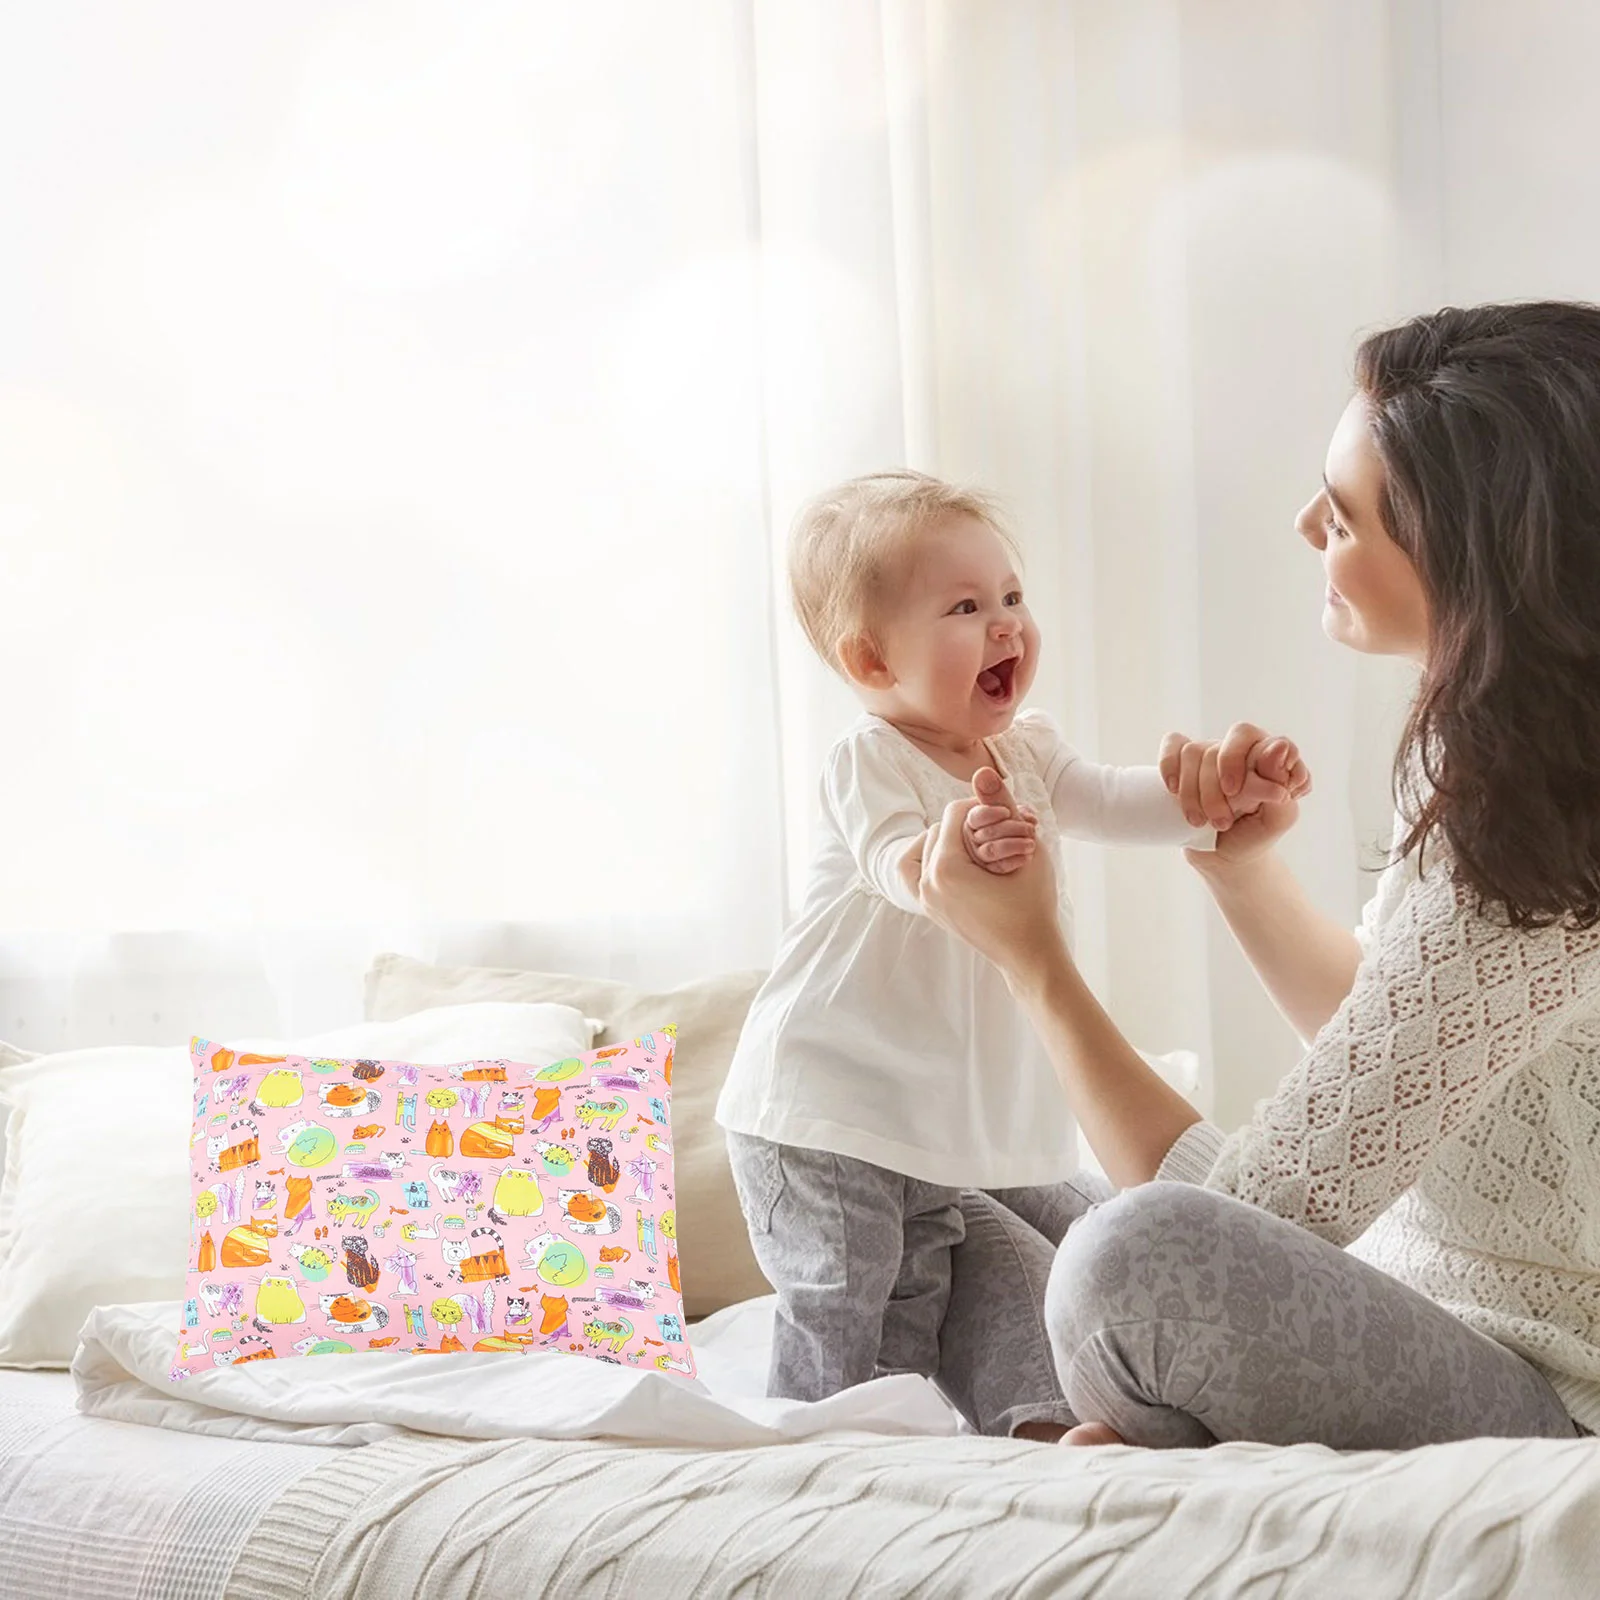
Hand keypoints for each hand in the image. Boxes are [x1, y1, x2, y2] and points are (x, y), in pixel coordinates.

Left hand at [901, 772, 1065, 986]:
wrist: (1028, 954)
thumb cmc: (1034, 902)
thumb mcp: (1026, 847)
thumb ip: (1002, 805)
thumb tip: (981, 770)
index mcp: (946, 868)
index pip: (953, 813)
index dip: (979, 808)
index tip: (1002, 817)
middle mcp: (927, 884)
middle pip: (937, 829)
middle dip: (963, 826)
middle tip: (993, 834)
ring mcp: (925, 899)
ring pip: (925, 848)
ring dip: (949, 841)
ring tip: (978, 846)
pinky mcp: (929, 909)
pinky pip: (919, 871)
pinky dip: (936, 860)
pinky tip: (963, 862)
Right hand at [1157, 723, 1311, 866]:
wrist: (1226, 857)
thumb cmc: (1255, 835)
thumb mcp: (1277, 819)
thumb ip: (1284, 783)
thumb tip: (1279, 746)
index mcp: (1267, 758)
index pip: (1249, 736)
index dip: (1235, 759)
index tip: (1234, 793)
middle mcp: (1240, 751)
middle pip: (1217, 748)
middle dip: (1212, 788)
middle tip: (1221, 821)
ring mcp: (1212, 755)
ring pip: (1192, 753)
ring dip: (1191, 794)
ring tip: (1201, 823)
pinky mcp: (1185, 764)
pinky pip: (1173, 745)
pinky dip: (1169, 765)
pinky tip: (1173, 790)